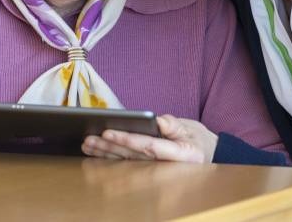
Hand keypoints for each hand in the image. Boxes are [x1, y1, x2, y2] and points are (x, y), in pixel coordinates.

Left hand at [81, 115, 217, 162]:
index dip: (128, 140)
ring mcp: (154, 171)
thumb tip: (157, 121)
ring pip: (125, 162)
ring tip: (88, 144)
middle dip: (109, 148)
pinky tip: (94, 153)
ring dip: (104, 154)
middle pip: (132, 157)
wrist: (203, 156)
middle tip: (90, 139)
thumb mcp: (190, 128)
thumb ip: (174, 125)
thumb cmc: (196, 140)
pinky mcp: (146, 170)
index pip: (149, 147)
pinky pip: (126, 164)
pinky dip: (109, 159)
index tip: (109, 132)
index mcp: (180, 156)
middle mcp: (165, 167)